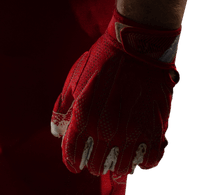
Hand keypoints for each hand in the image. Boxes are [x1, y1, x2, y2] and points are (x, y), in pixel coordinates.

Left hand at [51, 7, 180, 178]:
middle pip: (96, 165)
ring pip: (122, 168)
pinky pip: (148, 161)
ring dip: (117, 165)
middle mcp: (107, 128)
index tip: (76, 163)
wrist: (138, 43)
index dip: (72, 162)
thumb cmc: (105, 57)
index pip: (72, 155)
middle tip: (98, 156)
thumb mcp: (77, 78)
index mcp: (84, 115)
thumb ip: (64, 107)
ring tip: (118, 158)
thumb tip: (57, 132)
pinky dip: (143, 162)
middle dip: (94, 162)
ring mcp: (132, 132)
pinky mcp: (154, 129)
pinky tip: (138, 154)